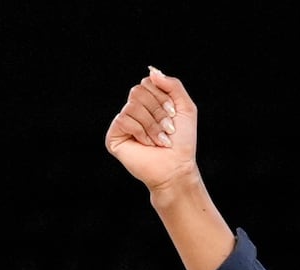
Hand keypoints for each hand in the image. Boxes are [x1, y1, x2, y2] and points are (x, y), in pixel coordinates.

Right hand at [103, 68, 199, 193]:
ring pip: (132, 105)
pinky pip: (124, 120)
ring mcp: (122, 123)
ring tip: (160, 141)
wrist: (176, 167)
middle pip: (138, 90)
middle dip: (157, 111)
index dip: (162, 97)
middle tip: (168, 130)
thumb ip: (173, 85)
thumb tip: (152, 71)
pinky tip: (147, 144)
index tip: (173, 115)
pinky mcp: (114, 136)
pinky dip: (140, 132)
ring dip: (152, 124)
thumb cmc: (182, 141)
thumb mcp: (185, 107)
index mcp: (147, 102)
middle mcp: (133, 110)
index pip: (148, 82)